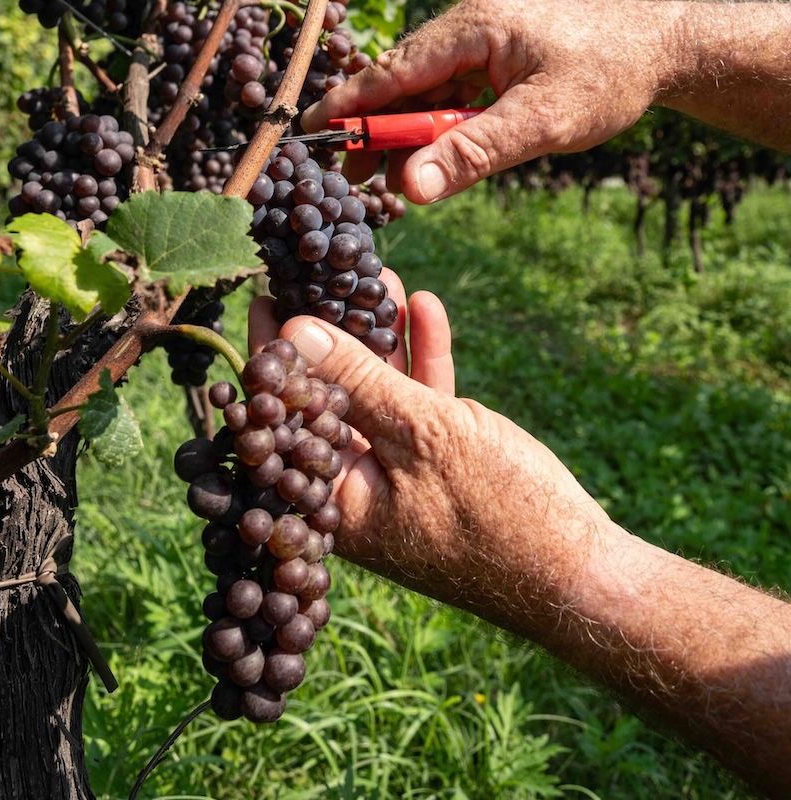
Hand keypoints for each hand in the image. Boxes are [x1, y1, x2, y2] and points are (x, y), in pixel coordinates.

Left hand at [248, 273, 613, 630]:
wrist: (579, 573)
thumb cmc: (498, 513)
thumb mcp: (422, 435)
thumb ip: (358, 381)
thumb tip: (295, 332)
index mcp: (334, 501)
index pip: (283, 420)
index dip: (274, 358)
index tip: (268, 299)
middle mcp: (357, 489)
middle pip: (329, 399)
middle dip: (333, 334)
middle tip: (321, 275)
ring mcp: (401, 474)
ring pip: (377, 393)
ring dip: (381, 336)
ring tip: (375, 274)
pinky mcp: (441, 463)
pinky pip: (420, 403)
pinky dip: (422, 360)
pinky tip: (424, 307)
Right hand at [302, 0, 684, 202]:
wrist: (663, 48)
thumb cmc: (610, 75)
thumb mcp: (543, 121)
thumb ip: (476, 153)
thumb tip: (413, 188)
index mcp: (473, 26)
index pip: (393, 69)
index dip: (349, 104)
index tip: (308, 132)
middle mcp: (468, 25)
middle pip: (402, 81)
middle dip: (375, 127)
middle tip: (349, 175)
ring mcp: (482, 40)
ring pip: (425, 90)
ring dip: (408, 132)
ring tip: (385, 178)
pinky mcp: (496, 58)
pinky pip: (452, 93)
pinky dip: (438, 126)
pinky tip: (432, 157)